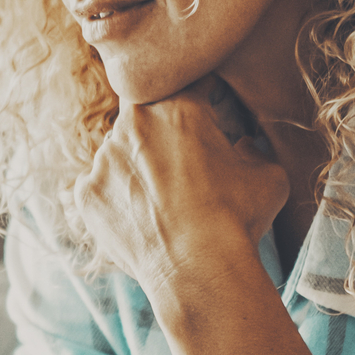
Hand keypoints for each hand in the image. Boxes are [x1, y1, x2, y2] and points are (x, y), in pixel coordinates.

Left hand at [74, 78, 288, 296]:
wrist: (198, 271)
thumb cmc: (237, 220)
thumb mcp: (269, 177)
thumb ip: (257, 150)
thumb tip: (246, 146)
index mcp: (179, 106)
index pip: (187, 83)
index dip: (200, 97)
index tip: (208, 113)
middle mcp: (134, 122)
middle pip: (146, 115)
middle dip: (164, 133)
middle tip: (183, 166)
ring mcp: (104, 157)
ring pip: (120, 150)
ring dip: (137, 166)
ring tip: (162, 201)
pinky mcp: (86, 192)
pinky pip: (100, 185)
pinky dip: (116, 197)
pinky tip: (140, 219)